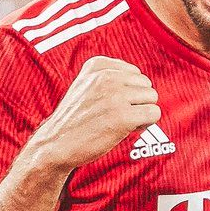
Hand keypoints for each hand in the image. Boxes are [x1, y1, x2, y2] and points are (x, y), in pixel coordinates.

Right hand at [28, 56, 160, 170]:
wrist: (55, 144)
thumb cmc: (74, 119)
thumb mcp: (85, 85)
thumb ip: (109, 77)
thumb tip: (142, 81)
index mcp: (97, 65)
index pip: (134, 73)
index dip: (128, 92)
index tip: (110, 104)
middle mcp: (106, 76)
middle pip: (146, 85)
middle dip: (137, 102)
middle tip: (117, 116)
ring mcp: (115, 95)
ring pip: (152, 98)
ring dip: (141, 112)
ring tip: (120, 122)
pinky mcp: (123, 116)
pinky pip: (154, 114)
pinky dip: (146, 124)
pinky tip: (127, 129)